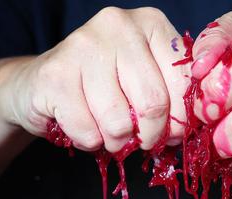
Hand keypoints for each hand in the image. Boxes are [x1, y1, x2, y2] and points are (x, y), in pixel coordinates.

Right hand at [0, 7, 188, 152]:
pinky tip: (84, 126)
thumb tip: (189, 131)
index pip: (184, 84)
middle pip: (153, 104)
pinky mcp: (54, 74)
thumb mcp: (147, 82)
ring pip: (119, 122)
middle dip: (149, 136)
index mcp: (151, 24)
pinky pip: (88, 132)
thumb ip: (174, 97)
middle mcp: (118, 25)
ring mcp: (83, 45)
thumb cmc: (106, 89)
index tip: (172, 134)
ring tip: (109, 133)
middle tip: (140, 140)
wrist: (42, 86)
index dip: (180, 121)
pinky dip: (89, 142)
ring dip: (116, 142)